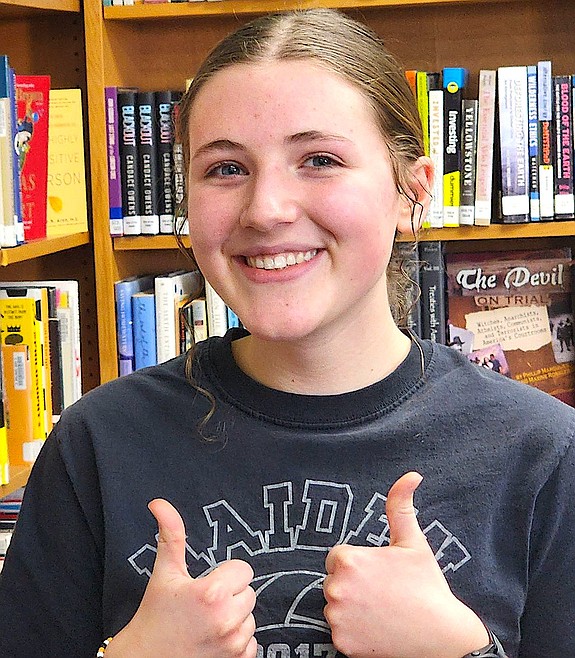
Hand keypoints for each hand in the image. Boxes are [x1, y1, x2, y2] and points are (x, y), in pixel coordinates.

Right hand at [106, 499, 256, 657]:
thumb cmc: (154, 616)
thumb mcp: (164, 574)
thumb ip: (171, 535)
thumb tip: (159, 503)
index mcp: (211, 593)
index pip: (243, 570)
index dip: (225, 574)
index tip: (207, 584)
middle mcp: (226, 620)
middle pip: (249, 592)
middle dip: (230, 595)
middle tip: (204, 604)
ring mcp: (233, 645)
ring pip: (250, 617)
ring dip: (234, 617)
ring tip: (207, 622)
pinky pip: (251, 642)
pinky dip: (236, 640)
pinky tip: (213, 639)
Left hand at [323, 472, 488, 657]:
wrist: (442, 639)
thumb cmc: (427, 587)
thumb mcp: (413, 542)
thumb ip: (401, 506)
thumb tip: (411, 476)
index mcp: (349, 561)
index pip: (338, 557)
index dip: (359, 564)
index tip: (378, 573)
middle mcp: (336, 589)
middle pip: (334, 581)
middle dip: (353, 584)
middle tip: (383, 592)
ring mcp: (337, 619)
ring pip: (336, 606)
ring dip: (351, 608)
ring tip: (381, 610)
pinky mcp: (341, 643)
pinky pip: (340, 631)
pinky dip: (354, 632)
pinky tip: (377, 629)